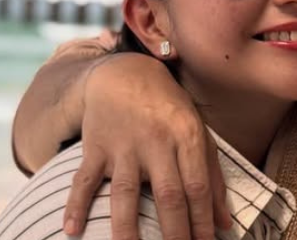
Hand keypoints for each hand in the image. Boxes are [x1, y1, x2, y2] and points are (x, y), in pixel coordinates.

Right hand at [60, 53, 228, 239]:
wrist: (125, 73)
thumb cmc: (169, 110)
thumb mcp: (198, 134)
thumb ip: (213, 178)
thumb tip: (224, 223)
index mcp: (186, 137)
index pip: (197, 187)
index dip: (202, 222)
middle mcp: (156, 141)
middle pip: (167, 195)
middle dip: (175, 233)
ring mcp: (123, 145)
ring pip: (125, 193)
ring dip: (127, 229)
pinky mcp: (95, 146)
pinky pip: (84, 179)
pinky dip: (75, 205)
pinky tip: (72, 230)